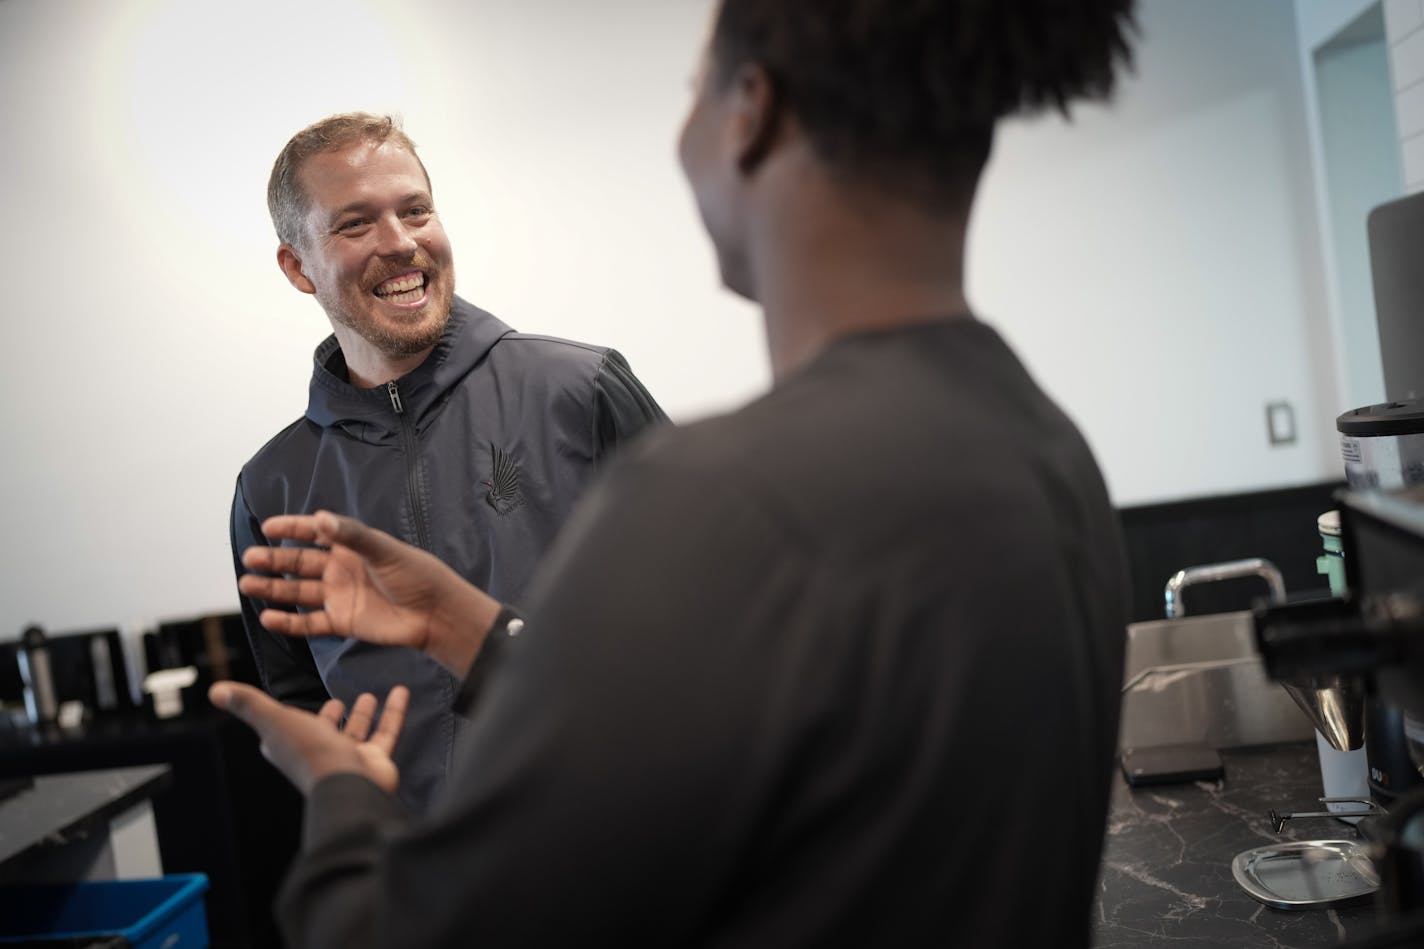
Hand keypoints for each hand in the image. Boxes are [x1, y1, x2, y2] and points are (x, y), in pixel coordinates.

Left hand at [209, 681, 408, 795]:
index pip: (287, 728)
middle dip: (331, 717)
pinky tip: (400, 692)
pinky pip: (385, 731)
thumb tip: (215, 690)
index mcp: (292, 745)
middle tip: (338, 702)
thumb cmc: (309, 753)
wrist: (348, 783)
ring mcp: (348, 757)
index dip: (289, 717)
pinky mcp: (374, 759)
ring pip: (355, 732)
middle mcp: (319, 752)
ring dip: (361, 714)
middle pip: (324, 731)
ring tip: (368, 694)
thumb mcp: (274, 720)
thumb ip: (249, 703)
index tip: (295, 704)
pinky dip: (393, 712)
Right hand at [238, 510, 499, 676]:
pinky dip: (288, 622)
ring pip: (298, 592)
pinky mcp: (342, 622)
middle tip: (249, 558)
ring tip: (247, 584)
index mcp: (351, 547)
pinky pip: (309, 623)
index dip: (292, 529)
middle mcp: (340, 570)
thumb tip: (320, 518)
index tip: (268, 526)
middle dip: (274, 560)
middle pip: (299, 563)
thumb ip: (352, 535)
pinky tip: (268, 617)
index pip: (315, 534)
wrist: (433, 613)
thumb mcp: (384, 549)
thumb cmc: (415, 574)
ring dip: (273, 589)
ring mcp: (339, 596)